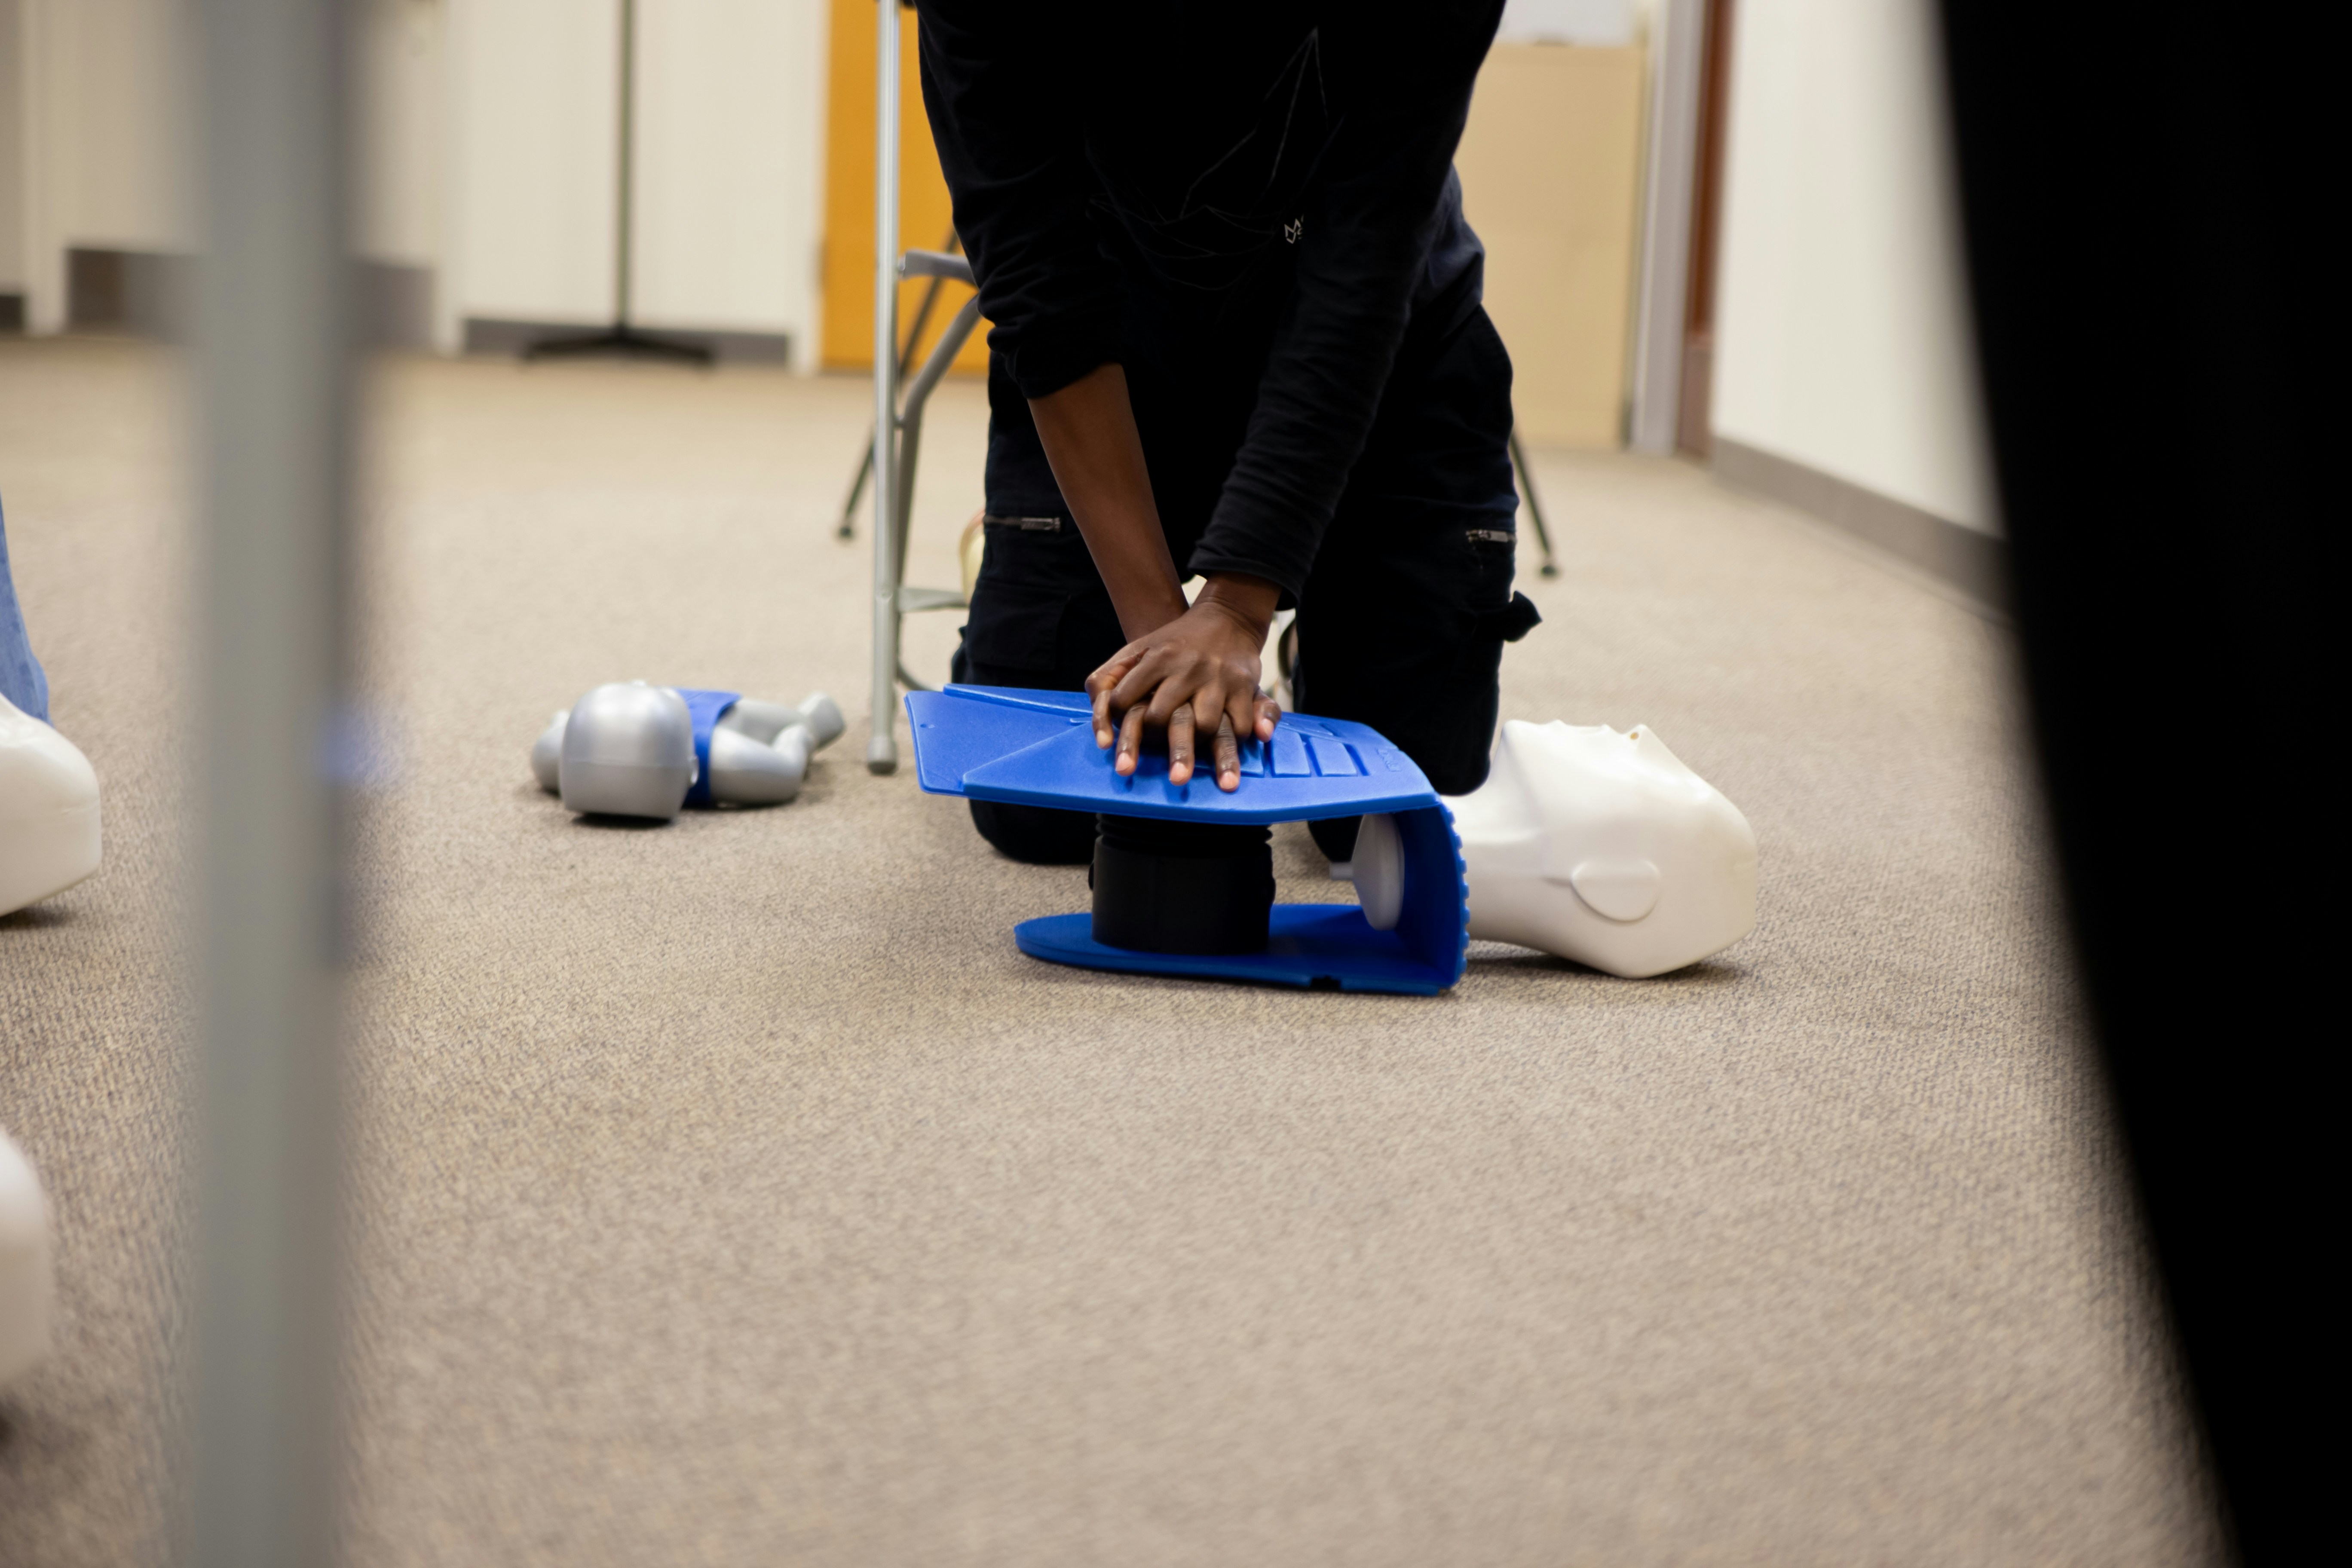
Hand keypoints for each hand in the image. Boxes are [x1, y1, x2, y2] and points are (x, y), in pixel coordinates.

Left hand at [1087, 574, 1283, 790]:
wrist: (1227, 618)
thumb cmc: (1173, 642)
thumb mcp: (1137, 649)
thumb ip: (1105, 681)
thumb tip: (1101, 739)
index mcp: (1157, 657)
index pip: (1123, 699)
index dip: (1115, 723)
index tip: (1117, 737)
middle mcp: (1187, 668)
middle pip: (1161, 718)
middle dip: (1151, 746)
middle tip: (1146, 765)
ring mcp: (1218, 678)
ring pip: (1203, 726)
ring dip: (1193, 749)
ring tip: (1184, 769)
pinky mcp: (1245, 686)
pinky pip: (1240, 725)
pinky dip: (1232, 741)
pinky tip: (1221, 752)